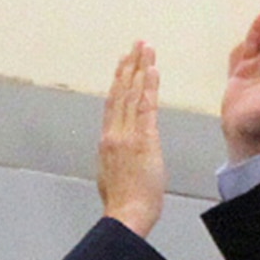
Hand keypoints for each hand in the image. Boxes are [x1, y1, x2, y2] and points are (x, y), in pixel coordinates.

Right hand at [99, 40, 164, 237]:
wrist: (125, 215)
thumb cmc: (123, 204)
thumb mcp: (112, 177)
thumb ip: (116, 159)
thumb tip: (121, 154)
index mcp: (107, 142)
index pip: (113, 104)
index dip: (117, 82)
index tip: (122, 64)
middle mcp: (114, 133)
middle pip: (121, 92)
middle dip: (128, 66)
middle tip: (135, 45)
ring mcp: (127, 134)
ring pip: (132, 93)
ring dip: (139, 68)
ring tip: (144, 48)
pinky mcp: (143, 139)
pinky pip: (146, 105)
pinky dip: (148, 85)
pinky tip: (152, 69)